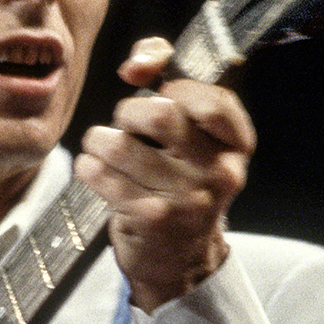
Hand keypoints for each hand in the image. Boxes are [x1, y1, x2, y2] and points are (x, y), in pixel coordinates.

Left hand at [77, 37, 254, 311]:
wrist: (180, 260)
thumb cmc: (179, 183)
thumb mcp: (191, 137)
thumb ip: (168, 79)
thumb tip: (137, 64)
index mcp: (235, 146)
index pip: (214, 98)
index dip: (176, 83)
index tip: (159, 89)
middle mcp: (219, 172)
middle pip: (159, 113)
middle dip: (128, 111)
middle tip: (124, 125)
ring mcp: (187, 199)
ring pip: (120, 144)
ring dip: (98, 140)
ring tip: (101, 147)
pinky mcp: (152, 218)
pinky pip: (101, 174)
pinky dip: (88, 167)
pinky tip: (95, 171)